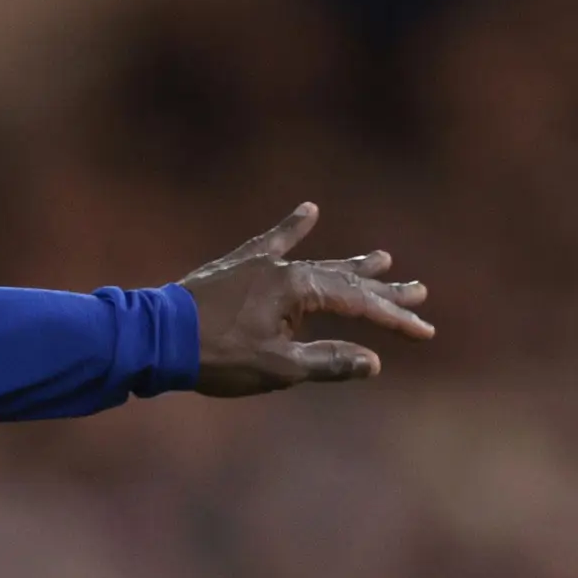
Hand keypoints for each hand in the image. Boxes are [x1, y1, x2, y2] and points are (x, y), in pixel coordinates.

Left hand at [181, 204, 430, 395]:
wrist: (154, 338)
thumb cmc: (214, 357)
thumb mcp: (276, 368)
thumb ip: (326, 362)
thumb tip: (373, 362)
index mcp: (300, 291)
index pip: (360, 306)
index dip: (394, 321)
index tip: (424, 331)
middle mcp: (286, 270)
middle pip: (346, 280)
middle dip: (383, 291)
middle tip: (420, 292)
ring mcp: (260, 264)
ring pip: (317, 262)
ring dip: (350, 264)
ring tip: (383, 258)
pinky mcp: (236, 266)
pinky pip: (270, 242)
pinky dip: (290, 227)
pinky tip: (309, 209)